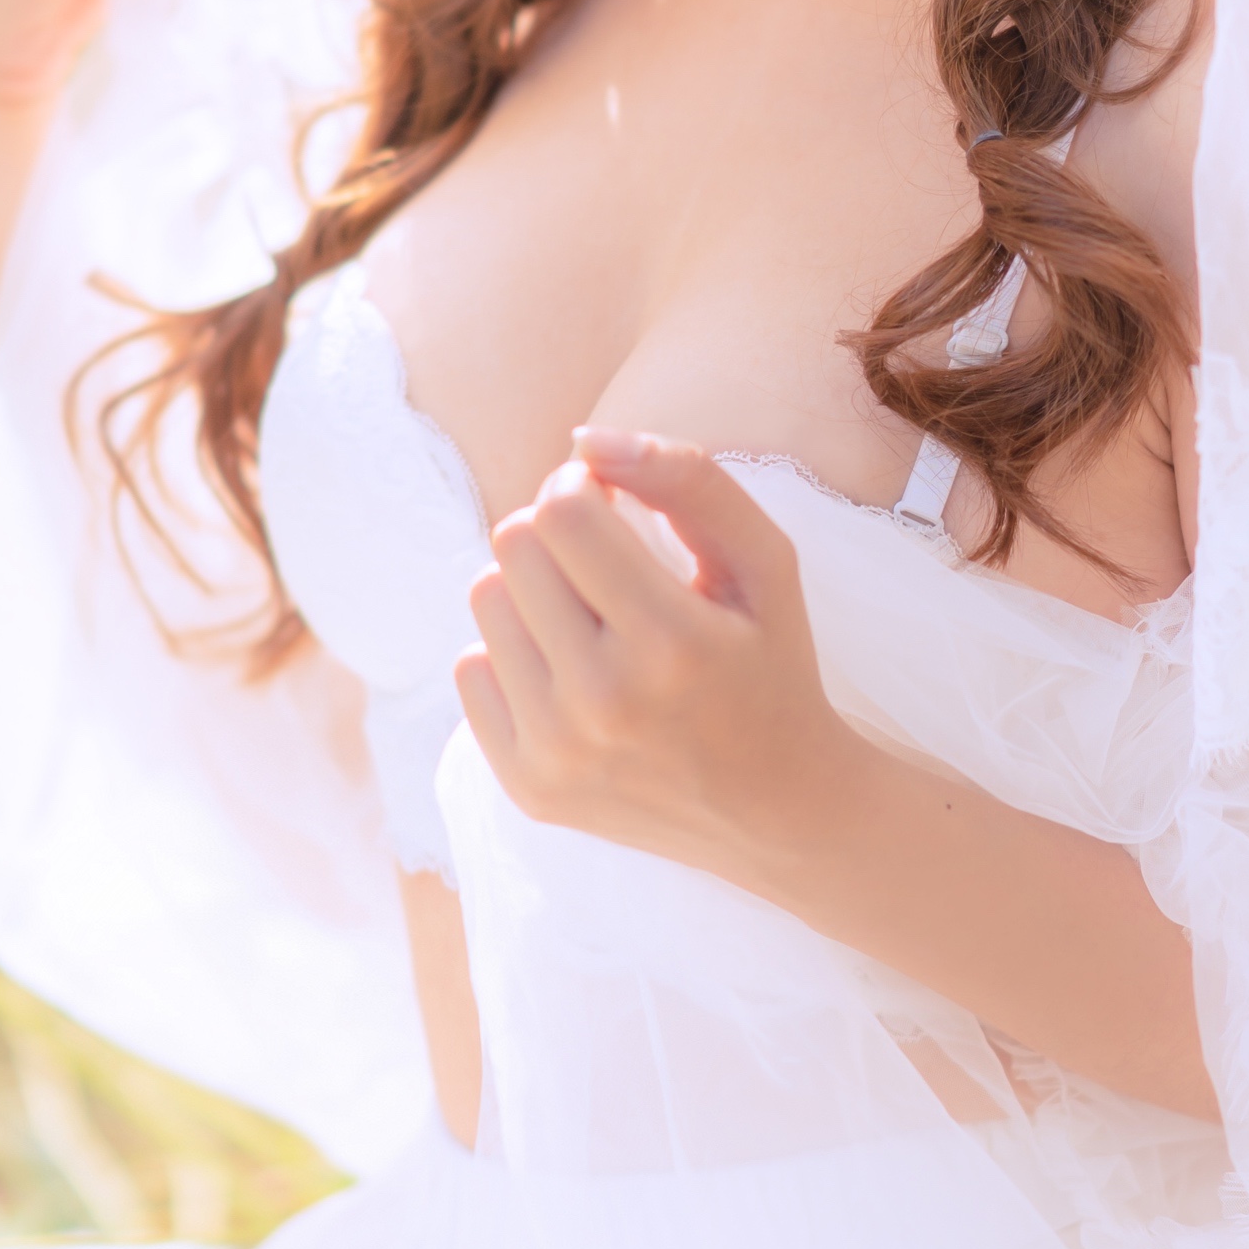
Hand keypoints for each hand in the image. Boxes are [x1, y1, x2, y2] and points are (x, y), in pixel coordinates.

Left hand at [454, 436, 858, 880]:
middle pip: (513, 548)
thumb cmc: (771, 666)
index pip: (562, 513)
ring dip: (531, 590)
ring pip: (484, 600)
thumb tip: (584, 439)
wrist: (779, 809)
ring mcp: (558, 753)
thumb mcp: (764, 560)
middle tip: (603, 559)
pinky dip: (512, 655)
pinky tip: (571, 673)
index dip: (581, 486)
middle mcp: (605, 703)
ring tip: (591, 619)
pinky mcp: (527, 785)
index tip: (613, 504)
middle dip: (554, 531)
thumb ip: (688, 478)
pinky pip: (468, 670)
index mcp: (672, 643)